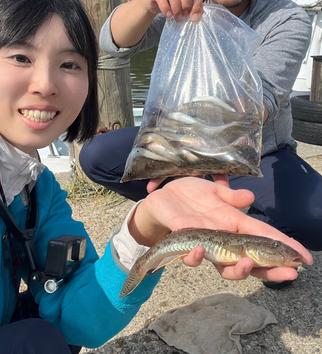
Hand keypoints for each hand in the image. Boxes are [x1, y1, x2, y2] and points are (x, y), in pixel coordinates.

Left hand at [129, 177, 312, 282]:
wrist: (162, 198)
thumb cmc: (190, 195)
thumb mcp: (214, 191)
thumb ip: (232, 197)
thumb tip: (249, 196)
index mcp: (234, 224)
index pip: (263, 238)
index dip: (284, 248)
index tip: (304, 259)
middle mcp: (223, 240)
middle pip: (251, 263)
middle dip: (269, 270)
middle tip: (287, 273)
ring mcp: (205, 245)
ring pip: (225, 268)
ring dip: (238, 269)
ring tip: (247, 263)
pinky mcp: (184, 243)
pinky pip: (192, 257)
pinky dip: (196, 257)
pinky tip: (198, 250)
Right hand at [144, 0, 202, 21]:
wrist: (156, 2)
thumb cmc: (173, 3)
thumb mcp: (184, 5)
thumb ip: (192, 9)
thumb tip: (196, 17)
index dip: (197, 5)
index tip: (194, 17)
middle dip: (187, 4)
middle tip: (185, 15)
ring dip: (177, 8)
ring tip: (178, 18)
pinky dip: (166, 8)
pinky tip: (168, 16)